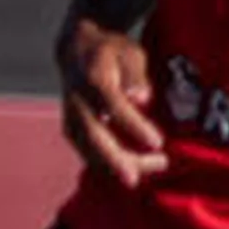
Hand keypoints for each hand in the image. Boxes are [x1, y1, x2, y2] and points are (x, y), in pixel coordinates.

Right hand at [58, 16, 165, 187]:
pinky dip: (105, 164)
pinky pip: (85, 151)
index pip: (115, 106)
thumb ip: (135, 76)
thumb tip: (141, 98)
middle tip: (135, 179)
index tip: (157, 143)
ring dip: (113, 166)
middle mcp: (78, 100)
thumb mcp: (130, 53)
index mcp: (95, 79)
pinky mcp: (70, 127)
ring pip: (87, 148)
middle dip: (114, 159)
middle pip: (93, 135)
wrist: (76, 49)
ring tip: (147, 171)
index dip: (135, 126)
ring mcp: (70, 115)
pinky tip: (131, 167)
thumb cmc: (112, 51)